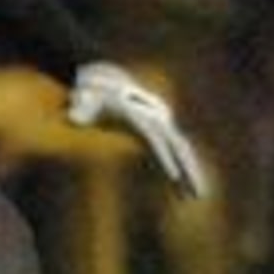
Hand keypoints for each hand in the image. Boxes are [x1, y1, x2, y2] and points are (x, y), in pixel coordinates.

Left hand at [64, 61, 209, 199]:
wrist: (106, 78)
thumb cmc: (93, 90)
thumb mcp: (84, 96)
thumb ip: (82, 107)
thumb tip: (74, 118)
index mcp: (141, 114)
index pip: (157, 140)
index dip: (165, 158)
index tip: (173, 177)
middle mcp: (157, 118)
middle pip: (179, 147)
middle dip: (190, 169)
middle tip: (200, 194)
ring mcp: (161, 125)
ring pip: (182, 151)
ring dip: (192, 172)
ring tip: (199, 195)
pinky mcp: (159, 131)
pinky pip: (174, 152)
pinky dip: (182, 168)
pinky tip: (185, 190)